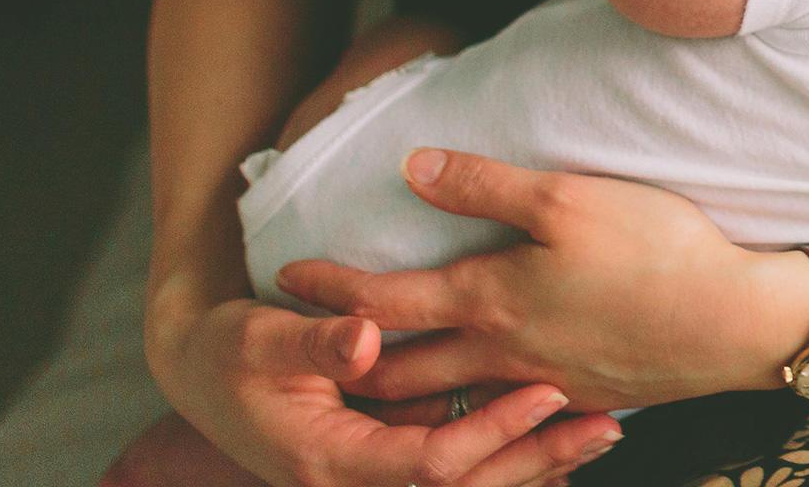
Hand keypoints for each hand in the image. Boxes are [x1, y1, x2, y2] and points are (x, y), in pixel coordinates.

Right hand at [144, 294, 620, 486]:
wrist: (201, 373)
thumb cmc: (228, 349)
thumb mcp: (260, 337)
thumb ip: (313, 342)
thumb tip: (364, 338)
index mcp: (327, 462)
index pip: (430, 463)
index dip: (492, 431)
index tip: (548, 392)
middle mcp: (354, 484)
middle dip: (537, 460)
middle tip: (607, 426)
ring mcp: (372, 479)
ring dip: (536, 464)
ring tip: (605, 431)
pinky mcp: (387, 461)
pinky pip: (458, 473)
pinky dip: (509, 460)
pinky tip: (563, 442)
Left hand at [276, 149, 808, 410]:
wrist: (737, 323)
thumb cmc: (656, 251)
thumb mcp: (566, 197)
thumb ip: (484, 184)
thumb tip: (411, 168)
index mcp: (489, 301)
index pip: (383, 303)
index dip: (331, 290)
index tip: (287, 278)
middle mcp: (503, 355)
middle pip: (401, 374)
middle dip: (349, 367)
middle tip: (309, 357)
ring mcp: (545, 385)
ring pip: (450, 406)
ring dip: (403, 402)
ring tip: (373, 389)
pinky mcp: (586, 400)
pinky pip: (506, 416)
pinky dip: (470, 416)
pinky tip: (476, 404)